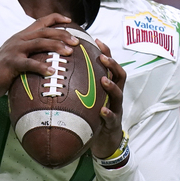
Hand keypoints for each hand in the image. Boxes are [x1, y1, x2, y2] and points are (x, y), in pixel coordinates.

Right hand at [0, 14, 77, 96]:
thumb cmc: (3, 68)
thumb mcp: (18, 54)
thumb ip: (32, 52)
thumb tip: (52, 56)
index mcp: (22, 36)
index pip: (41, 21)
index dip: (56, 18)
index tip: (70, 20)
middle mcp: (19, 39)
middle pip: (44, 31)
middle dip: (62, 34)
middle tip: (76, 42)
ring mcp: (15, 50)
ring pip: (39, 43)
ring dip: (56, 46)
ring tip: (69, 52)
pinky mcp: (11, 63)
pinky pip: (28, 64)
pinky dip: (41, 67)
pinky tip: (51, 71)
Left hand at [90, 39, 126, 158]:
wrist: (105, 140)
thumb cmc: (95, 115)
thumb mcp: (89, 98)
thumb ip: (81, 85)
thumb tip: (59, 70)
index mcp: (110, 86)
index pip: (110, 65)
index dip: (106, 51)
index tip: (96, 40)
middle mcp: (115, 95)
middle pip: (120, 75)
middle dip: (112, 64)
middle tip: (102, 57)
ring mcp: (116, 108)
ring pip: (118, 94)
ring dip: (112, 86)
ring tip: (104, 80)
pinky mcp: (114, 123)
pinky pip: (112, 117)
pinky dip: (108, 113)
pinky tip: (102, 111)